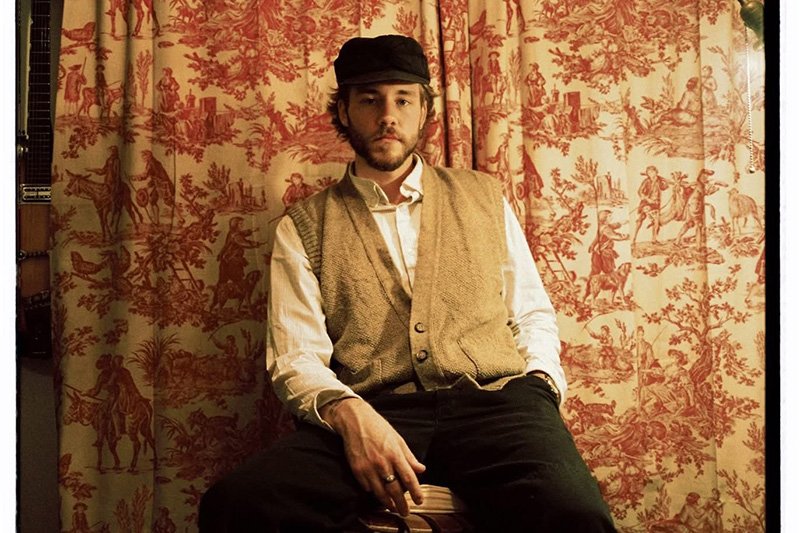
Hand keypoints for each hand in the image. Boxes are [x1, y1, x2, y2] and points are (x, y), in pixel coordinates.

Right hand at [321, 398, 424, 514]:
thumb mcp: (398, 439)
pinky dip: (373, 492)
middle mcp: (382, 463)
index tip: (420, 500)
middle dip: (402, 504)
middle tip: (405, 512)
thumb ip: (409, 456)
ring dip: (388, 503)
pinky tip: (377, 493)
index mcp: (395, 454)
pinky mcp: (357, 470)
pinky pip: (367, 487)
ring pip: (380, 492)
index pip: (409, 478)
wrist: (355, 420)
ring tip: (393, 508)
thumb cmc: (378, 427)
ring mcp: (368, 467)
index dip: (416, 492)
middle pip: (395, 490)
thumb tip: (421, 469)